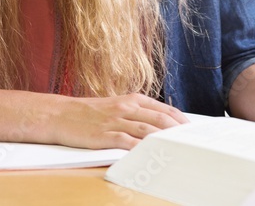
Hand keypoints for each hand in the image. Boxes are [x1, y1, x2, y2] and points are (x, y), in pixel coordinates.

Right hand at [51, 93, 188, 149]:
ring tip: (179, 150)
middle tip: (191, 143)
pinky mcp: (106, 136)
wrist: (61, 115)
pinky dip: (143, 150)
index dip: (181, 120)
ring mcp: (117, 122)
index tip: (193, 131)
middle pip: (161, 120)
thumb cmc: (89, 113)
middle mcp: (127, 108)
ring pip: (148, 131)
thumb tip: (160, 125)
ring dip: (165, 141)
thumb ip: (137, 113)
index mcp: (132, 99)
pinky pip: (128, 143)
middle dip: (179, 132)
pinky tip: (153, 156)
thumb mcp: (117, 106)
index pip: (165, 109)